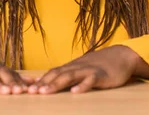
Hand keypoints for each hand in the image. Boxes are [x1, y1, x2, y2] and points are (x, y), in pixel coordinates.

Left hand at [28, 45, 148, 93]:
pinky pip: (91, 80)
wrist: (122, 56)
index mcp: (72, 67)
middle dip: (43, 84)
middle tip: (30, 92)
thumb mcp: (83, 69)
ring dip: (56, 84)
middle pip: (57, 75)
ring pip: (70, 76)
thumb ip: (69, 75)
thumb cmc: (101, 65)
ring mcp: (89, 70)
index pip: (52, 73)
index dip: (39, 81)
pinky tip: (75, 92)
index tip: (26, 89)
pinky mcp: (101, 75)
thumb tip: (50, 83)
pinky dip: (83, 85)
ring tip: (45, 92)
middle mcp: (78, 67)